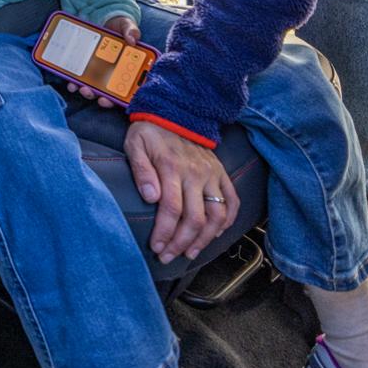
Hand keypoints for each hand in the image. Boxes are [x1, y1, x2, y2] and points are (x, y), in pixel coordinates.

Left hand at [63, 15, 142, 108]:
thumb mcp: (127, 26)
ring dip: (85, 90)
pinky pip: (80, 76)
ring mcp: (98, 71)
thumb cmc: (121, 27)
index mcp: (125, 69)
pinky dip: (74, 80)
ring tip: (79, 86)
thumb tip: (132, 40)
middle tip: (88, 91)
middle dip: (96, 95)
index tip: (106, 99)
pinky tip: (70, 80)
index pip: (122, 90)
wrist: (107, 20)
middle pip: (105, 92)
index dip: (114, 99)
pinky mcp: (86, 65)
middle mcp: (112, 74)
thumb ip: (131, 31)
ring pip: (92, 87)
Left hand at [124, 119, 237, 263]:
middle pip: (195, 218)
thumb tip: (151, 198)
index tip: (157, 247)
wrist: (175, 111)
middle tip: (168, 256)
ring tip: (190, 252)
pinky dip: (227, 221)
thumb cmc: (150, 132)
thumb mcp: (135, 145)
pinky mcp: (222, 173)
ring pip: (217, 215)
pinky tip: (214, 234)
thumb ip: (142, 172)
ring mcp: (212, 174)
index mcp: (172, 168)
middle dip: (181, 243)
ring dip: (205, 239)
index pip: (171, 209)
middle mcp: (196, 173)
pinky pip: (232, 202)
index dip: (165, 233)